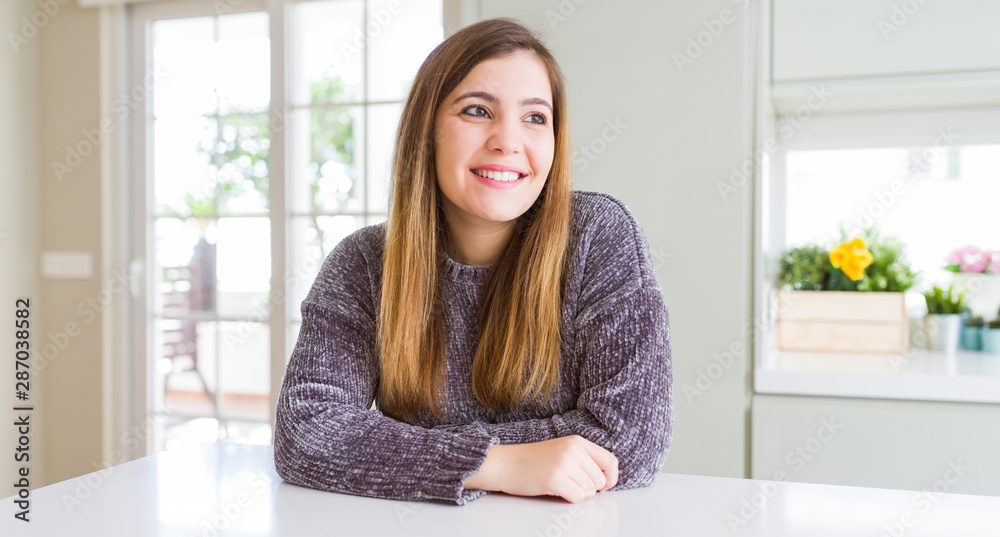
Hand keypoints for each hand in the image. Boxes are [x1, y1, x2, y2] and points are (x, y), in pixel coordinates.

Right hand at [468, 435, 618, 503]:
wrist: (505, 464)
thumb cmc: (532, 460)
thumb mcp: (562, 450)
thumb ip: (584, 459)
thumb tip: (606, 480)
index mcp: (577, 441)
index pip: (610, 461)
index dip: (611, 477)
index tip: (603, 484)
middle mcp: (573, 450)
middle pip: (600, 479)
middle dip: (590, 488)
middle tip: (572, 484)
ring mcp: (564, 464)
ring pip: (590, 491)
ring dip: (578, 493)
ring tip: (561, 485)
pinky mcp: (555, 479)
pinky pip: (577, 497)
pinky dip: (569, 498)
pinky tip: (556, 490)